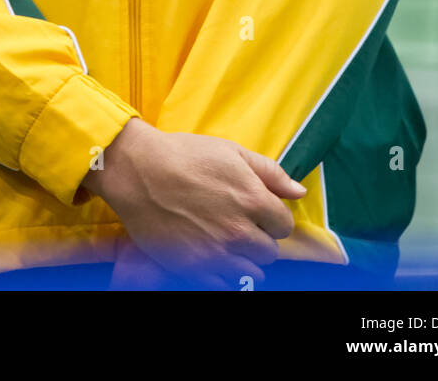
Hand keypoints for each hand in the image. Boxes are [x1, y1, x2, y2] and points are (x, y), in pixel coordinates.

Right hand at [82, 118, 305, 289]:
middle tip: (238, 225)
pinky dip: (224, 276)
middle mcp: (239, 232)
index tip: (256, 211)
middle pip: (270, 252)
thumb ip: (270, 172)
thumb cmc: (185, 155)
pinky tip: (212, 256)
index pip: (284, 225)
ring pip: (252, 274)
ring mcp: (216, 254)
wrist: (138, 171)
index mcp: (252, 200)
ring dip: (245, 260)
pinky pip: (225, 287)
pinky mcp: (194, 269)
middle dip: (259, 239)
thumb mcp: (231, 151)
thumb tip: (299, 191)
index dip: (271, 217)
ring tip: (226, 243)